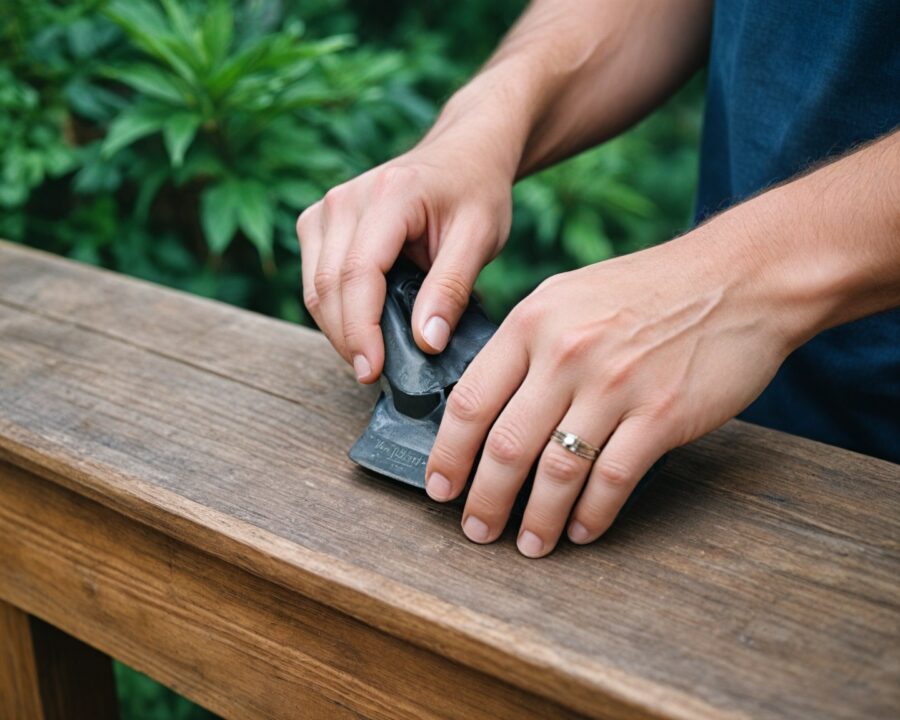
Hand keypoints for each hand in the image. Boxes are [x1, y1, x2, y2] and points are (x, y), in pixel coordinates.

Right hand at [296, 131, 513, 381]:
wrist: (462, 154)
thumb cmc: (475, 192)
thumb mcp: (480, 238)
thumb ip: (452, 288)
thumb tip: (427, 342)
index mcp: (389, 195)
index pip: (358, 274)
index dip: (361, 329)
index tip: (374, 370)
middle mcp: (346, 199)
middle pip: (328, 286)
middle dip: (348, 339)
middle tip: (375, 374)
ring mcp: (326, 208)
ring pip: (314, 288)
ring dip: (338, 329)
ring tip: (372, 356)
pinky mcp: (319, 222)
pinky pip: (314, 279)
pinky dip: (334, 311)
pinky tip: (363, 329)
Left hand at [424, 223, 798, 556]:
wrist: (738, 278)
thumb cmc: (649, 290)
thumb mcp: (569, 296)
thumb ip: (526, 344)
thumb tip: (487, 403)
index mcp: (532, 322)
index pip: (469, 400)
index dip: (448, 454)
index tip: (440, 487)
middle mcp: (565, 353)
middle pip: (505, 445)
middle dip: (485, 500)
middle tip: (477, 529)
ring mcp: (614, 385)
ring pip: (556, 472)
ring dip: (537, 519)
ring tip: (529, 543)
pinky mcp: (660, 415)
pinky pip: (612, 480)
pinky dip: (592, 515)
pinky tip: (582, 530)